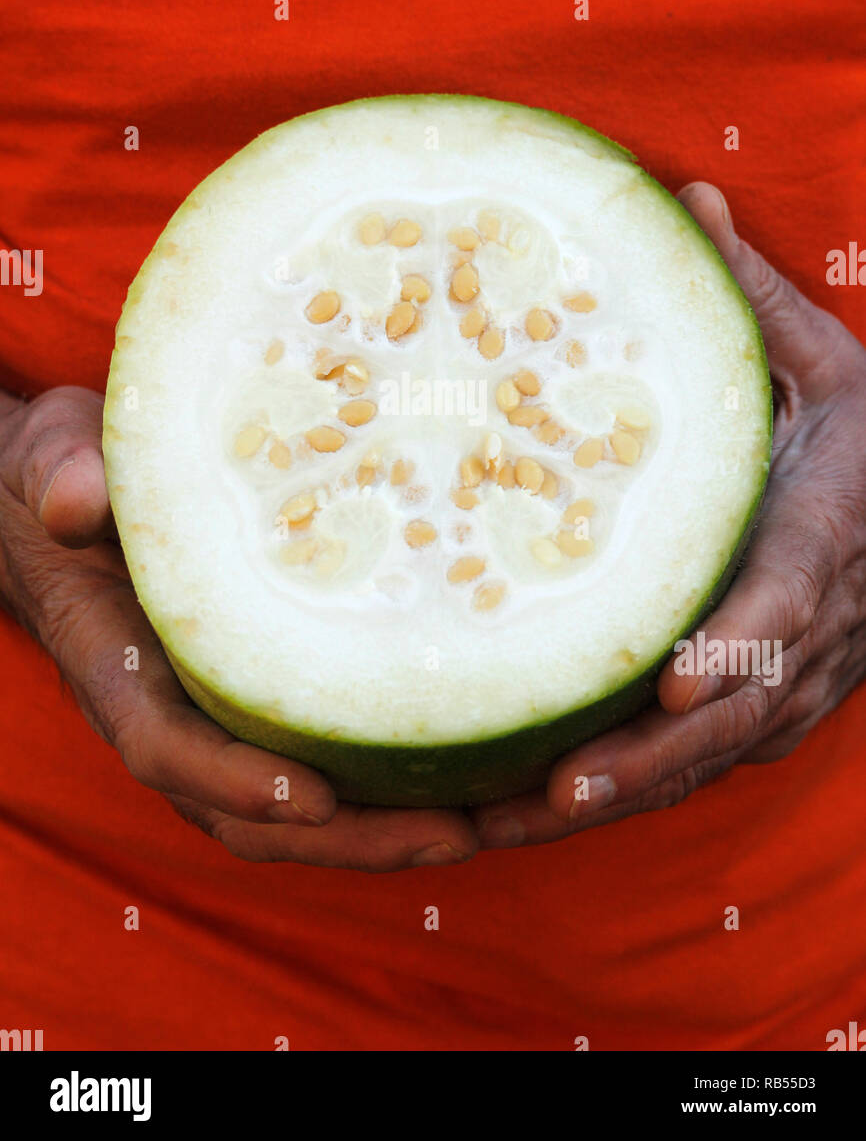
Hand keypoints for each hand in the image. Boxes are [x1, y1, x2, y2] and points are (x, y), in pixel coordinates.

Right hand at [0, 387, 477, 869]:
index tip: (317, 800)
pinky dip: (391, 778)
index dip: (235, 783)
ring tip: (487, 822)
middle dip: (351, 838)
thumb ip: (63, 475)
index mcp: (116, 668)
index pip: (168, 747)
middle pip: (253, 814)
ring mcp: (218, 716)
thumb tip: (77, 503)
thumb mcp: (53, 459)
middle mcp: (171, 712)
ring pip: (297, 809)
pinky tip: (474, 763)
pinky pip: (325, 756)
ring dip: (387, 828)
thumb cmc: (66, 474)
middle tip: (454, 835)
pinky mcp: (262, 698)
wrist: (73, 498)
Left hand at [472, 181, 865, 848]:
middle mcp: (810, 637)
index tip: (671, 684)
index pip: (783, 605)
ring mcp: (790, 692)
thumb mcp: (825, 361)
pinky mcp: (759, 719)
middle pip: (733, 718)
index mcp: (823, 540)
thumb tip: (685, 193)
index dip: (733, 650)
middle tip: (553, 789)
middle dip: (647, 762)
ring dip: (613, 800)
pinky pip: (686, 769)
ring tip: (508, 825)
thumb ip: (753, 294)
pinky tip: (525, 815)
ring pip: (702, 765)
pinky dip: (617, 797)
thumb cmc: (863, 437)